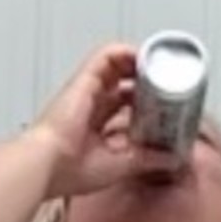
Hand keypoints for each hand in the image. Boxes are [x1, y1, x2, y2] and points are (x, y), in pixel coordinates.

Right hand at [30, 43, 173, 198]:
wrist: (48, 164)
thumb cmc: (69, 169)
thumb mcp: (121, 165)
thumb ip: (147, 159)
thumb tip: (172, 158)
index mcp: (96, 127)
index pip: (125, 106)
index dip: (146, 102)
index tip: (166, 106)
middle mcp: (91, 105)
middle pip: (124, 83)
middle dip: (147, 82)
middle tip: (169, 86)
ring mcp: (88, 89)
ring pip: (118, 65)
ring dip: (140, 63)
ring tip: (161, 69)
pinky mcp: (85, 78)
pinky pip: (108, 54)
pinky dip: (127, 52)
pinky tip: (145, 58)